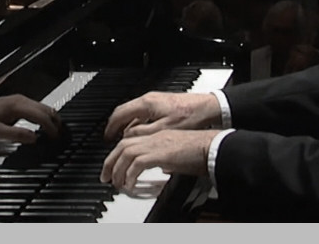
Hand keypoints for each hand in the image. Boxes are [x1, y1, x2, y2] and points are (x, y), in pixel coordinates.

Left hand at [0, 83, 61, 143]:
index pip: (43, 116)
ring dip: (52, 119)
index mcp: (16, 106)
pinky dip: (44, 117)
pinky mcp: (15, 103)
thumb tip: (34, 137)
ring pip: (43, 107)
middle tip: (62, 137)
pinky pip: (36, 108)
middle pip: (47, 109)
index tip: (57, 139)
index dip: (53, 128)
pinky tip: (44, 125)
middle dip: (57, 123)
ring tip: (56, 132)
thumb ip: (14, 134)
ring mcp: (17, 100)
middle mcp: (19, 100)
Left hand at [99, 129, 217, 191]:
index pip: (131, 141)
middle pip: (123, 145)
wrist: (212, 146)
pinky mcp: (160, 153)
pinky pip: (137, 164)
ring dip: (117, 169)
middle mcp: (154, 137)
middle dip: (110, 161)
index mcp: (158, 135)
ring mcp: (156, 143)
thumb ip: (167, 159)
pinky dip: (130, 174)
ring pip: (126, 152)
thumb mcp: (179, 154)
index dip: (118, 154)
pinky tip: (130, 184)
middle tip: (106, 176)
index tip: (114, 166)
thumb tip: (162, 168)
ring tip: (116, 183)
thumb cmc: (201, 151)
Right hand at [102, 91, 220, 140]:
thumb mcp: (163, 130)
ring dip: (127, 123)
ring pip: (134, 111)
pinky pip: (143, 111)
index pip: (119, 113)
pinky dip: (136, 121)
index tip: (107, 137)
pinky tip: (141, 131)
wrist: (209, 107)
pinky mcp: (163, 102)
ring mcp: (156, 99)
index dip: (110, 127)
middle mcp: (149, 98)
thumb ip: (142, 133)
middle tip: (112, 138)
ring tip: (124, 137)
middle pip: (124, 111)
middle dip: (116, 125)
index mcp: (146, 104)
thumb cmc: (190, 117)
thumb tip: (127, 137)